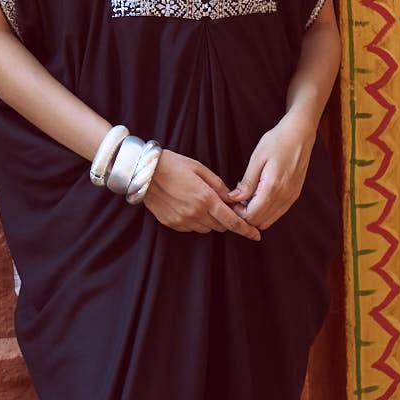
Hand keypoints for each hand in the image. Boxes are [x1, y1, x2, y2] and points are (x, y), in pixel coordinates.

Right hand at [140, 148, 262, 241]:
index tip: (256, 235)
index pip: (231, 221)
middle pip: (220, 226)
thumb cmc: (172, 164)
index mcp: (205, 199)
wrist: (142, 171)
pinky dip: (196, 221)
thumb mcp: (199, 168)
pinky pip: (191, 227)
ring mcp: (182, 220)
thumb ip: (218, 185)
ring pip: (206, 228)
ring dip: (211, 220)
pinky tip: (189, 206)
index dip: (246, 229)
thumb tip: (231, 197)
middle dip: (226, 219)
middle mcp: (195, 213)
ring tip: (203, 203)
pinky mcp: (171, 223)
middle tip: (223, 206)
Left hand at [226, 110, 315, 230]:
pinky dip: (266, 209)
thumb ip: (247, 182)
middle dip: (245, 215)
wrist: (300, 133)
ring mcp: (292, 197)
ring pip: (270, 220)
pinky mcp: (295, 194)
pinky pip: (278, 212)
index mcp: (273, 188)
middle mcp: (285, 196)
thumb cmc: (277, 142)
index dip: (238, 213)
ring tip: (247, 195)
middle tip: (237, 199)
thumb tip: (234, 199)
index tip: (231, 201)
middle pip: (260, 221)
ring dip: (256, 213)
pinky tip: (258, 193)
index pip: (252, 216)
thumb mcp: (257, 159)